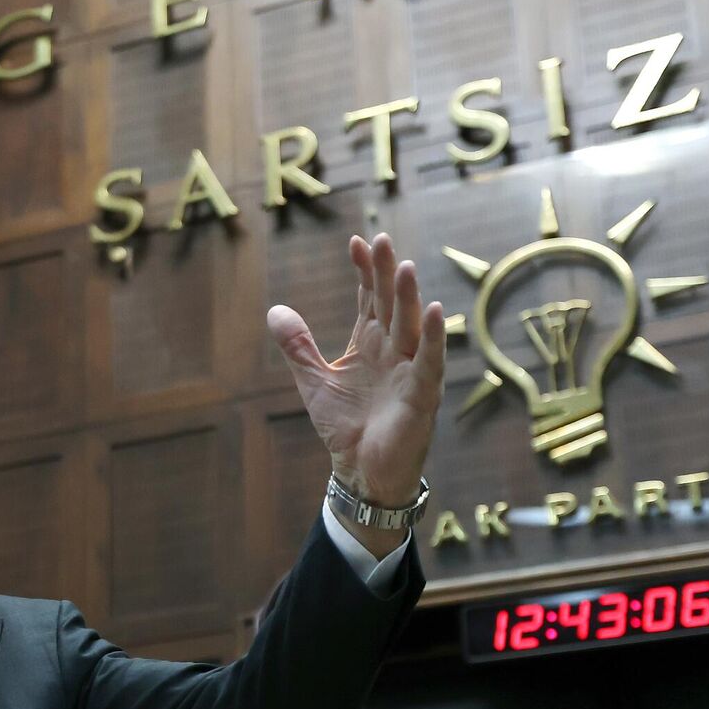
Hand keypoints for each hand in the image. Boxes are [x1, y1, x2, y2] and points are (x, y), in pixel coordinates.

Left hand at [268, 233, 444, 554]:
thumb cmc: (346, 425)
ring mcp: (410, 369)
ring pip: (411, 326)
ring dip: (408, 297)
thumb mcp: (313, 380)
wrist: (361, 470)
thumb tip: (275, 310)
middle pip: (390, 304)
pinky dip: (434, 337)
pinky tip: (434, 311)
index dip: (363, 271)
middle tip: (382, 238)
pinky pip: (430, 361)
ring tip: (403, 266)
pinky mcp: (422, 394)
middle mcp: (394, 350)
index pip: (369, 299)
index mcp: (370, 343)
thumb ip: (297, 346)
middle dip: (385, 273)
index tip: (356, 242)